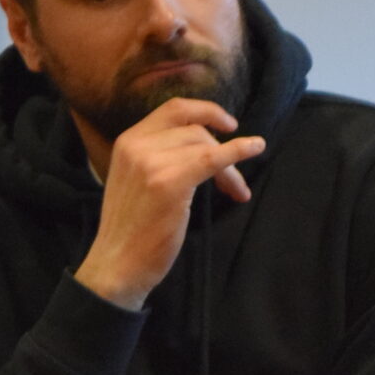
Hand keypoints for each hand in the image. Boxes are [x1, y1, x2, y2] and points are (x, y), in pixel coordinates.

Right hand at [74, 97, 265, 311]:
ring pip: (206, 146)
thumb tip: (201, 147)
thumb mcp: (136, 181)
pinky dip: (239, 151)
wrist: (118, 264)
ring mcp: (152, 162)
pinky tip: (256, 148)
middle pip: (195, 130)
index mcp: (128, 141)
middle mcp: (137, 145)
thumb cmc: (132, 230)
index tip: (228, 124)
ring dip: (230, 168)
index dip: (205, 111)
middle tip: (233, 181)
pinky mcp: (170, 182)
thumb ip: (157, 158)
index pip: (172, 110)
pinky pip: (213, 159)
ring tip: (236, 191)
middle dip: (222, 150)